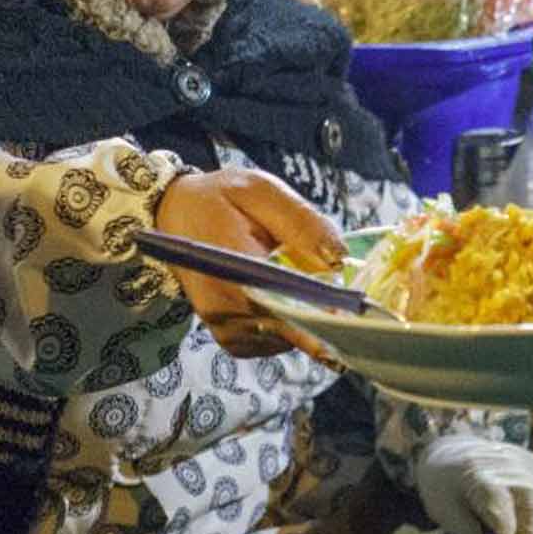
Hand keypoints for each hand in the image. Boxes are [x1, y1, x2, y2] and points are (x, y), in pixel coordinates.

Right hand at [154, 166, 346, 356]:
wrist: (176, 216)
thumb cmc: (221, 198)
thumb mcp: (260, 191)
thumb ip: (301, 221)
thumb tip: (338, 259)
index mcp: (229, 263)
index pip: (283, 299)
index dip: (322, 311)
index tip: (355, 313)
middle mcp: (222, 305)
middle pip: (289, 327)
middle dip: (326, 318)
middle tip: (356, 308)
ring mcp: (224, 327)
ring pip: (286, 339)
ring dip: (308, 320)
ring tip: (316, 291)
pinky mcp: (229, 338)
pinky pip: (273, 342)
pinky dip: (290, 326)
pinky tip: (291, 300)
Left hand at [413, 436, 532, 533]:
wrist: (448, 460)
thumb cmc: (447, 495)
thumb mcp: (452, 520)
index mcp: (475, 471)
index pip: (498, 498)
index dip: (506, 526)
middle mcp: (503, 460)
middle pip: (531, 495)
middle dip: (530, 528)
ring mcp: (523, 460)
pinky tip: (525, 526)